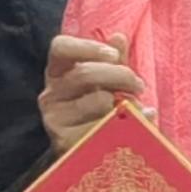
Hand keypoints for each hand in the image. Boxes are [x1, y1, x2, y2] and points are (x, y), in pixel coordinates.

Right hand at [37, 29, 142, 153]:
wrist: (89, 154)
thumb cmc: (98, 111)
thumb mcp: (106, 83)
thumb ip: (113, 61)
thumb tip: (118, 37)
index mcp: (58, 72)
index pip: (61, 47)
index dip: (88, 47)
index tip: (113, 54)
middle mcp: (50, 94)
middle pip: (85, 73)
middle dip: (120, 75)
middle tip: (139, 85)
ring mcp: (55, 119)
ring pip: (97, 100)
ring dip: (125, 102)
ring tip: (136, 107)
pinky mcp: (66, 143)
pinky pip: (103, 128)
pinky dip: (127, 124)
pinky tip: (140, 123)